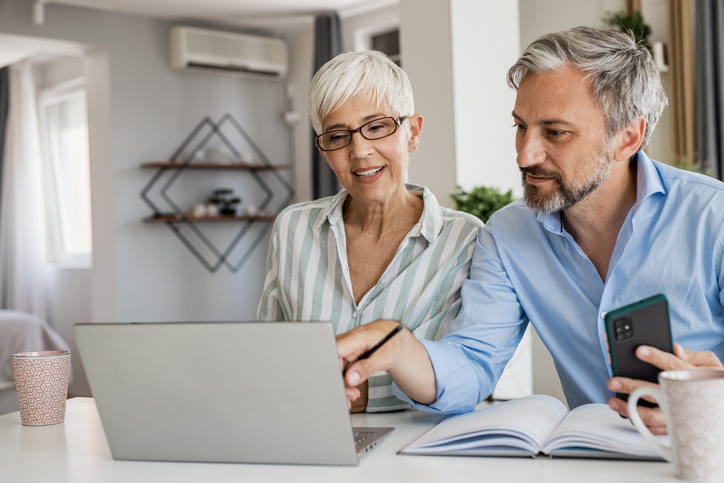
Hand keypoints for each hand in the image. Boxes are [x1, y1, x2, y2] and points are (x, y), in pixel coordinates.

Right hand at [336, 319, 435, 407]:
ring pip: (334, 370)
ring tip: (354, 394)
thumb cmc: (389, 342)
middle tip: (350, 397)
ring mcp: (342, 349)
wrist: (390, 335)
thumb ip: (366, 368)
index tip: (343, 384)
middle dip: (338, 383)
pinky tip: (352, 389)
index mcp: (354, 337)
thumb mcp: (384, 357)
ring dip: (342, 384)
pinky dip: (344, 381)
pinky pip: (338, 370)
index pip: (334, 352)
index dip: (333, 369)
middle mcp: (344, 342)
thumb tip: (349, 379)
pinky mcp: (342, 356)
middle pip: (331, 364)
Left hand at [607, 344, 723, 433]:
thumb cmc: (714, 383)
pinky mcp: (675, 428)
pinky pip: (654, 429)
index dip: (656, 357)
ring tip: (613, 401)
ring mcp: (679, 417)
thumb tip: (676, 348)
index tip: (639, 351)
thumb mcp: (710, 365)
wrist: (722, 407)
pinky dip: (638, 423)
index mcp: (693, 380)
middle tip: (614, 382)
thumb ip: (694, 356)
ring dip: (629, 410)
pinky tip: (625, 413)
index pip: (673, 366)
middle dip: (632, 388)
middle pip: (656, 394)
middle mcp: (684, 400)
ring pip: (651, 417)